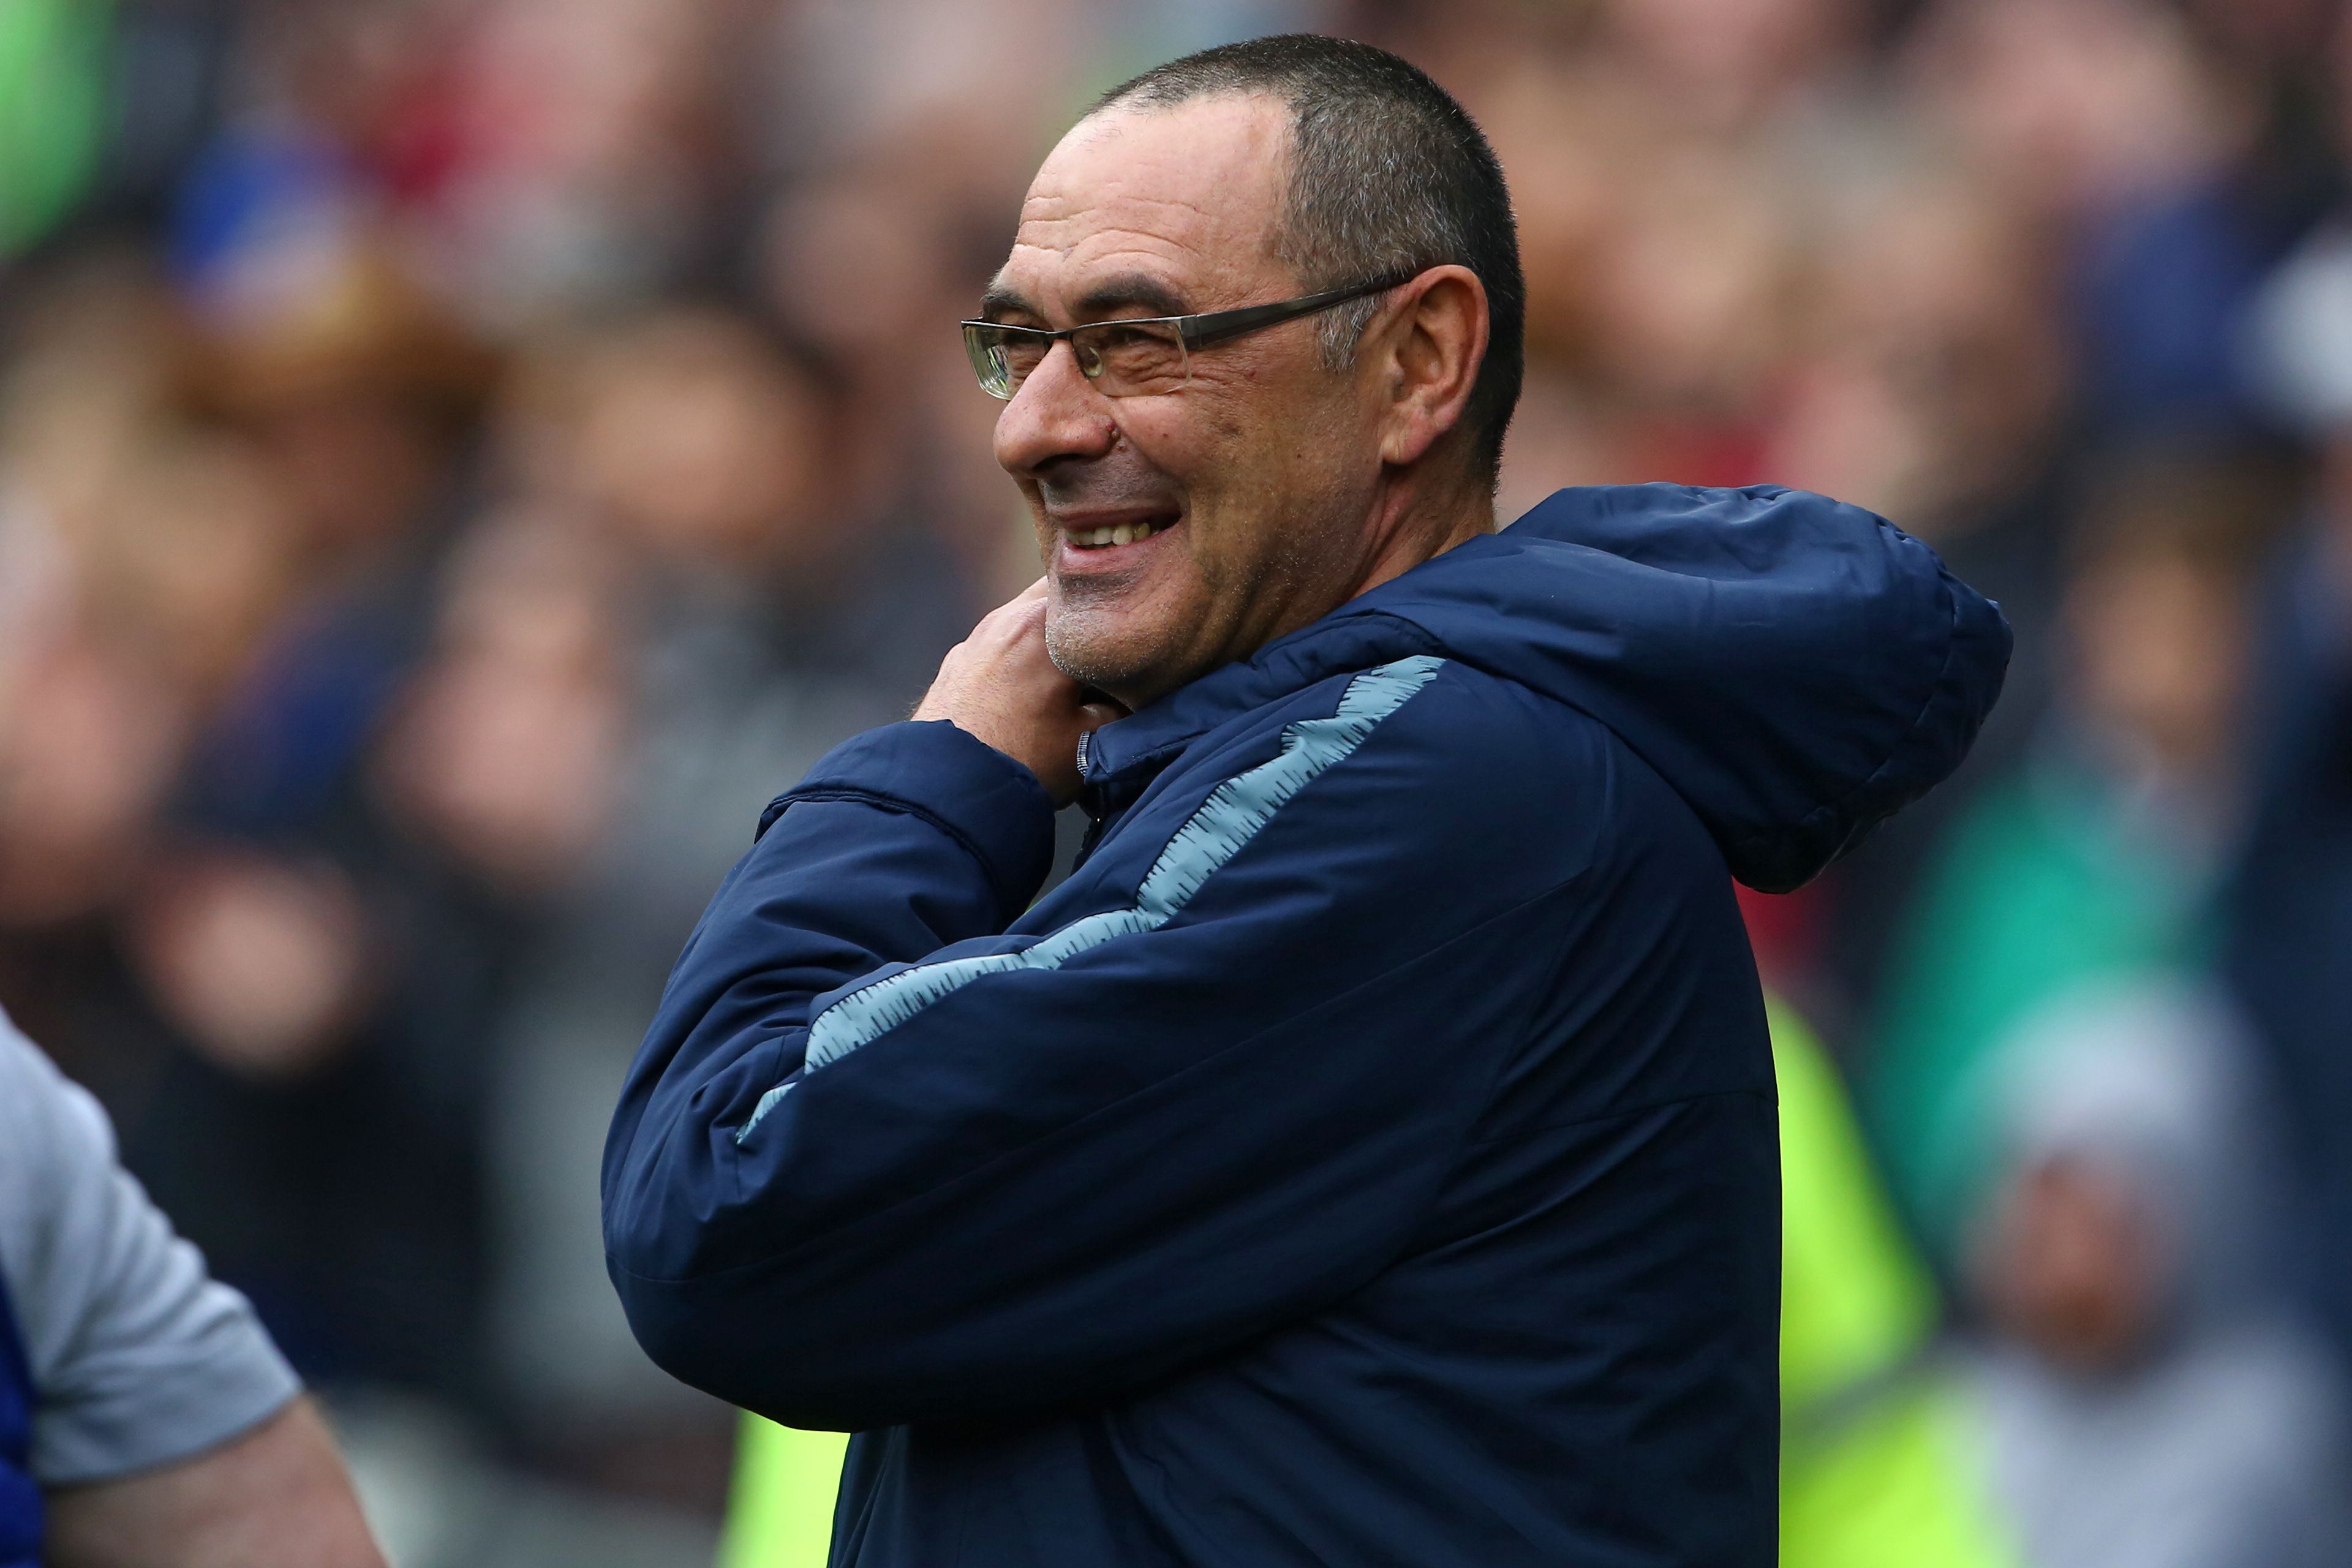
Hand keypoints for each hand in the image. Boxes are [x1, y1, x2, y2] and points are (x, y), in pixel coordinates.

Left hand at [914, 580, 1124, 804]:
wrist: (947, 789)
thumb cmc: (1025, 760)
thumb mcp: (1095, 737)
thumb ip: (1123, 703)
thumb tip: (1134, 693)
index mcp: (1049, 622)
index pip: (1101, 590)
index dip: (1123, 609)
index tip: (1136, 636)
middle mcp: (1010, 616)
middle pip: (1060, 591)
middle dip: (1084, 614)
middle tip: (1104, 648)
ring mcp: (978, 636)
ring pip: (1027, 615)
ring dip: (1049, 633)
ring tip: (1067, 673)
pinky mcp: (957, 661)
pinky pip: (999, 642)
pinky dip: (1018, 654)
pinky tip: (1026, 690)